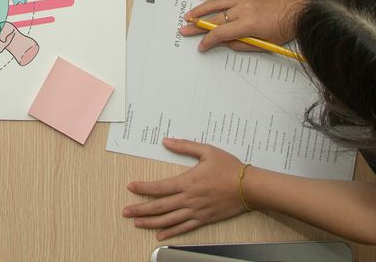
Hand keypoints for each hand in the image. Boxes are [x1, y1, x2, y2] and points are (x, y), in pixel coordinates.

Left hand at [124, 138, 247, 240]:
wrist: (249, 187)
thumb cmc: (229, 168)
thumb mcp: (207, 151)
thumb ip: (185, 146)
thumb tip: (166, 141)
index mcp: (187, 182)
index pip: (159, 187)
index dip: (143, 188)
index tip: (130, 187)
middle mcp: (189, 199)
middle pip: (159, 206)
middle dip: (140, 209)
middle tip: (126, 211)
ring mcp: (196, 211)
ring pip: (168, 220)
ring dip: (151, 222)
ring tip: (137, 223)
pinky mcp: (204, 219)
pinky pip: (184, 228)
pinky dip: (170, 232)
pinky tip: (160, 235)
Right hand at [182, 0, 304, 51]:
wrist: (300, 7)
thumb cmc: (286, 27)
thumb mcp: (266, 43)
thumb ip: (243, 44)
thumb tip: (225, 43)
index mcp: (248, 24)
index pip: (220, 33)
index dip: (208, 41)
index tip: (201, 46)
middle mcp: (243, 8)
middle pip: (214, 18)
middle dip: (197, 26)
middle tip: (185, 30)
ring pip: (215, 2)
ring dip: (199, 9)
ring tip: (188, 15)